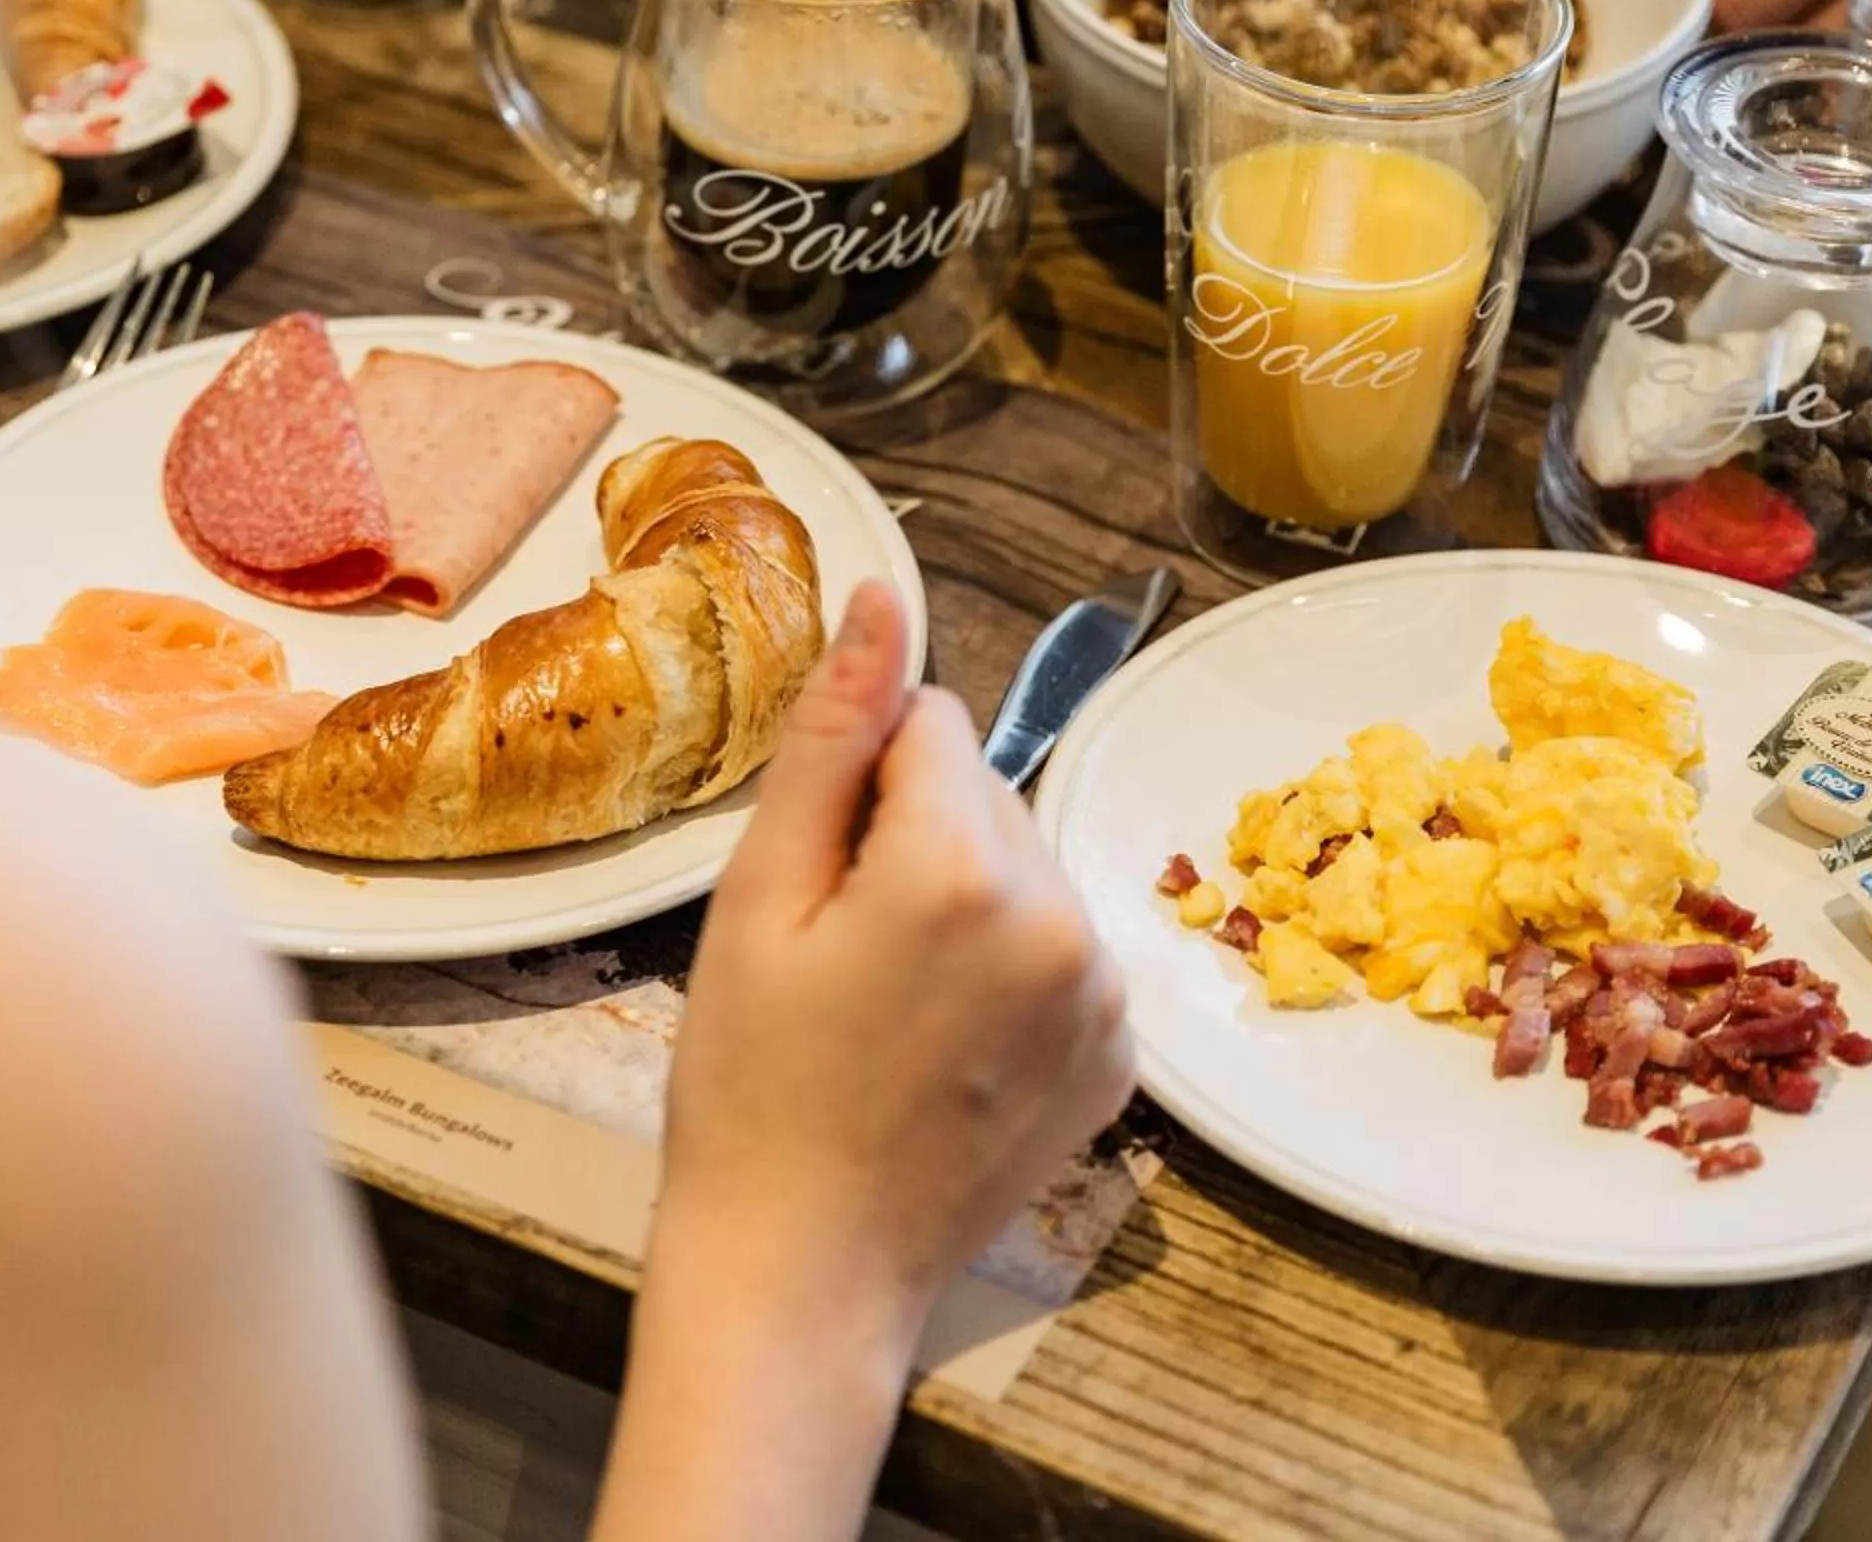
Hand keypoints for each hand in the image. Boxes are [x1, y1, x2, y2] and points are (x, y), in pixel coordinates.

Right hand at [658, 581, 1133, 1349]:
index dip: (857, 787)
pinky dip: (1009, 977)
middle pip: (986, 796)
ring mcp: (1104, 995)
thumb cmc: (751, 1087)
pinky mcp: (1121, 1057)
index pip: (931, 724)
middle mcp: (1064, 917)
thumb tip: (885, 597)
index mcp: (965, 864)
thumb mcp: (760, 896)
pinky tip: (943, 1048)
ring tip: (889, 1010)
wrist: (804, 1273)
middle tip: (837, 957)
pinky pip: (1060, 953)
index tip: (816, 881)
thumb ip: (835, 733)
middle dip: (915, 843)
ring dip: (965, 907)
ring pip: (1026, 873)